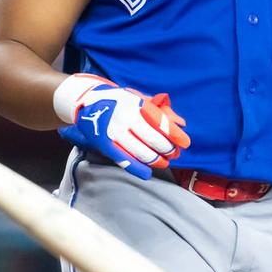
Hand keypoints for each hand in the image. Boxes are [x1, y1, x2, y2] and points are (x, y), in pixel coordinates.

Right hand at [58, 81, 188, 179]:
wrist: (86, 101)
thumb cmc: (119, 100)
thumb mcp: (138, 98)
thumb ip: (160, 110)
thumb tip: (181, 123)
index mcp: (136, 104)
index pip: (161, 122)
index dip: (175, 135)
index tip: (185, 143)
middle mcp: (125, 117)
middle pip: (153, 139)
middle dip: (168, 149)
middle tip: (173, 153)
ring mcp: (114, 131)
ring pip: (141, 151)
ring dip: (156, 160)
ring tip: (164, 162)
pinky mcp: (104, 143)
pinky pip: (124, 159)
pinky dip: (137, 168)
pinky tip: (147, 172)